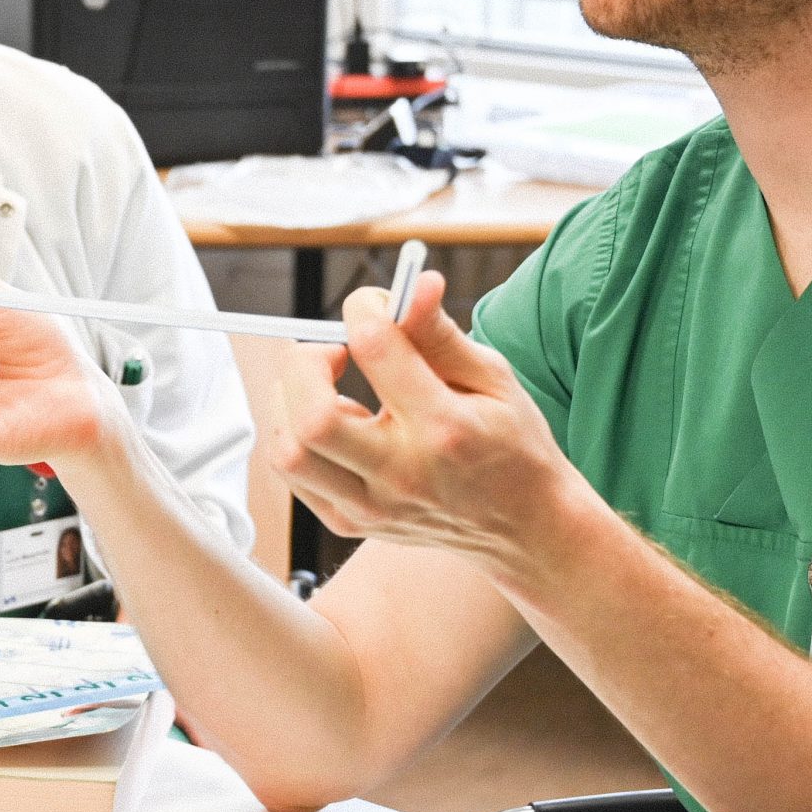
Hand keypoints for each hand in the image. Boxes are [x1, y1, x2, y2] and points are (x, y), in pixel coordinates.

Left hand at [273, 272, 586, 578]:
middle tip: (336, 352)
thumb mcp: (492, 377)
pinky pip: (292, 476)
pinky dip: (294, 435)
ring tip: (333, 390)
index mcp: (446, 428)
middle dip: (306, 363)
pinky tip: (334, 423)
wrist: (522, 527)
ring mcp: (370, 508)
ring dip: (293, 402)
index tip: (373, 305)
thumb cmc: (511, 442)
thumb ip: (440, 332)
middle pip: (312, 416)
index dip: (364, 309)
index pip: (376, 350)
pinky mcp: (349, 525)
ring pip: (288, 453)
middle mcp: (401, 474)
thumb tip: (414, 284)